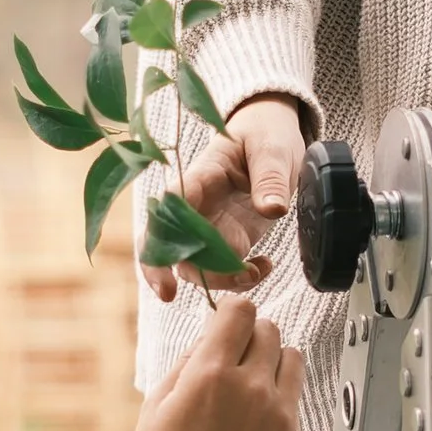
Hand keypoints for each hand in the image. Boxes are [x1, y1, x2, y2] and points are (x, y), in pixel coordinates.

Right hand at [126, 295, 302, 430]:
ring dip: (272, 359)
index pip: (241, 310)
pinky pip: (294, 395)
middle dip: (249, 335)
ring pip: (291, 356)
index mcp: (210, 373)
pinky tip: (251, 418)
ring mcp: (276, 413)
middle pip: (268, 328)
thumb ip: (187, 363)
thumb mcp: (156, 407)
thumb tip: (210, 336)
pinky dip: (278, 394)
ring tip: (247, 384)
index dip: (230, 312)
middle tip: (229, 359)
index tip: (223, 323)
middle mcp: (250, 387)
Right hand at [144, 95, 308, 298]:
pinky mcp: (231, 240)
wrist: (274, 137)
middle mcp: (196, 206)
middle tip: (179, 296)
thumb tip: (272, 209)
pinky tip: (265, 265)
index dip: (158, 240)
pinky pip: (224, 269)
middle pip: (169, 244)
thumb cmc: (265, 135)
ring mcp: (211, 226)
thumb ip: (270, 177)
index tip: (161, 271)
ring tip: (257, 271)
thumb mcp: (273, 149)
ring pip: (194, 264)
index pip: (169, 208)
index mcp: (198, 177)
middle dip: (174, 272)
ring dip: (219, 279)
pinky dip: (241, 277)